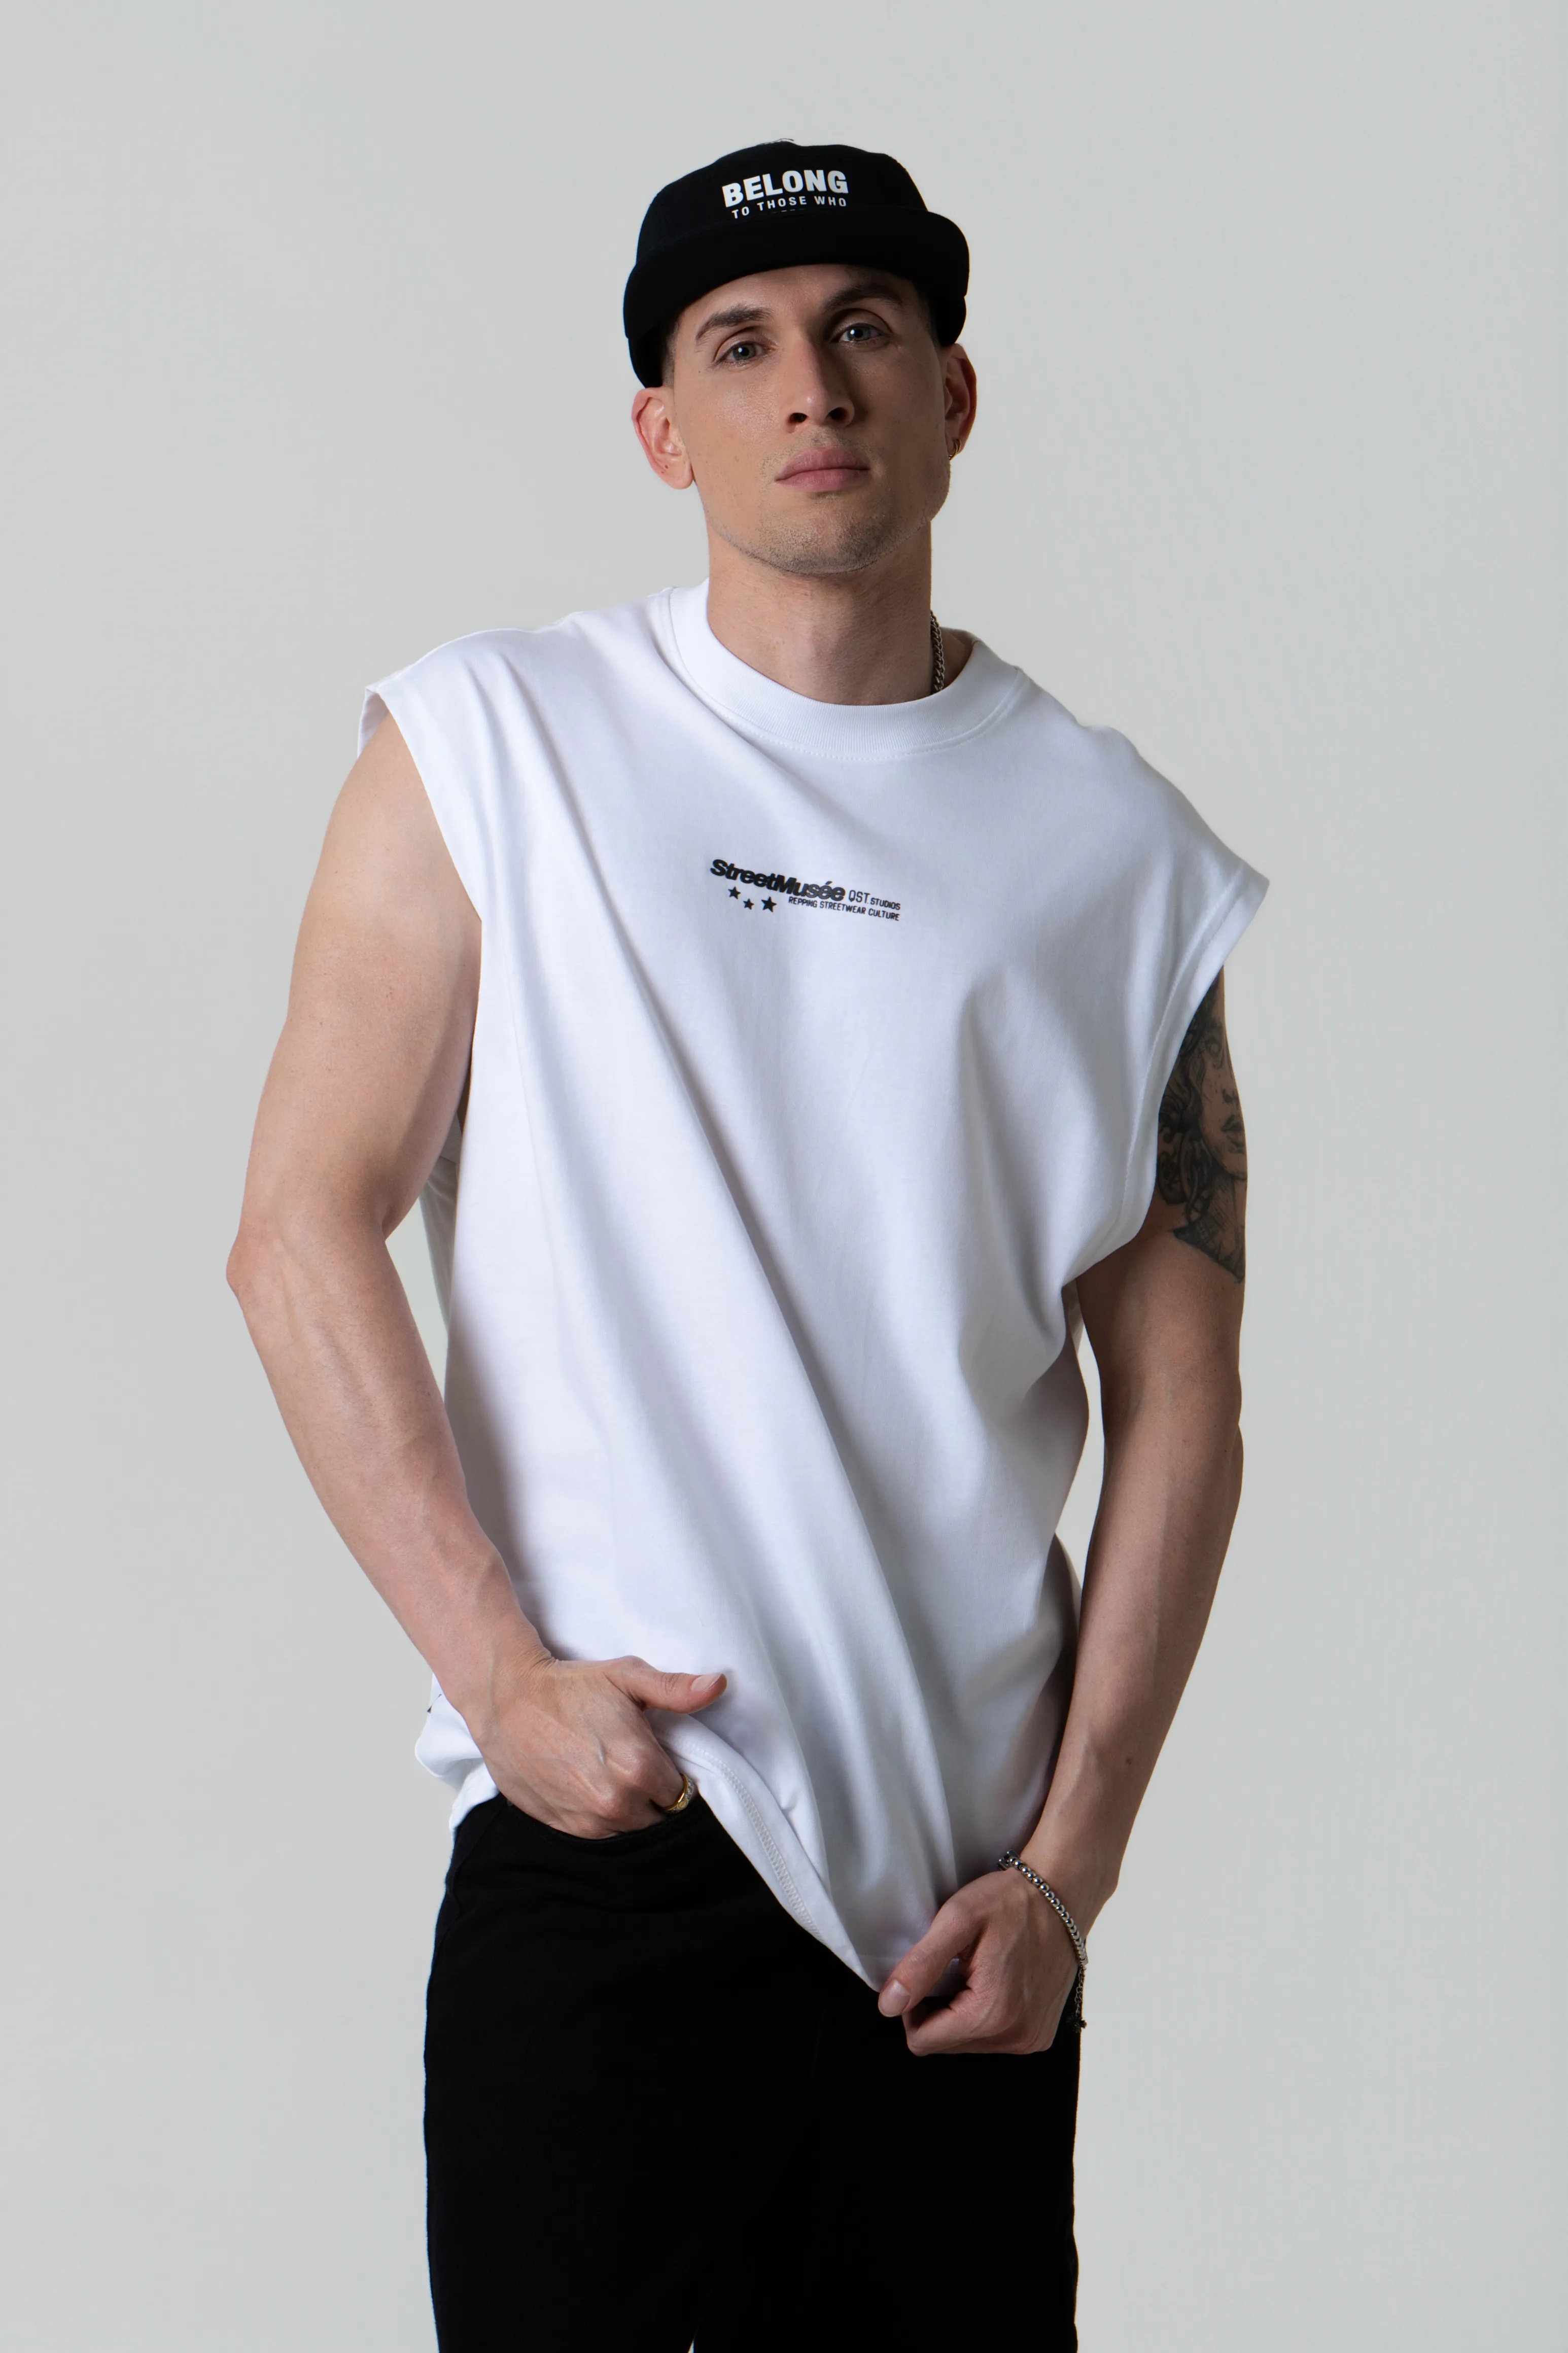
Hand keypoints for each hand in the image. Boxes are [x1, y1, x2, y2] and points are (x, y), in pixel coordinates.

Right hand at [471, 1646, 726, 1837]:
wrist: (507, 1701)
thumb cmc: (569, 1687)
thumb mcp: (626, 1677)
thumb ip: (676, 1689)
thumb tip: (718, 1685)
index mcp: (640, 1767)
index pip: (682, 1791)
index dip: (674, 1773)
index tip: (662, 1758)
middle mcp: (618, 1802)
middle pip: (661, 1816)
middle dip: (656, 1795)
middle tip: (638, 1765)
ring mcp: (590, 1820)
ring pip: (633, 1829)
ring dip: (632, 1809)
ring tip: (614, 1777)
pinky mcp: (566, 1828)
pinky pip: (603, 1835)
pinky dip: (604, 1818)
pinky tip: (593, 1789)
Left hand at [877, 1865, 1080, 2053]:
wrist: (1063, 1894)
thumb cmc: (1010, 1901)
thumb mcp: (957, 1920)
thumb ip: (921, 1965)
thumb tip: (889, 2005)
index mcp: (991, 2014)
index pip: (923, 2041)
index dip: (912, 2007)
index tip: (926, 1972)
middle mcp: (1016, 2038)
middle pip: (945, 2045)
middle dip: (938, 2010)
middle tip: (952, 1968)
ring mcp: (1031, 2039)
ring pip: (968, 2043)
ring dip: (961, 2013)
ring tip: (975, 1972)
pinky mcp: (1040, 2034)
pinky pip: (994, 2039)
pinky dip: (984, 2014)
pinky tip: (994, 1981)